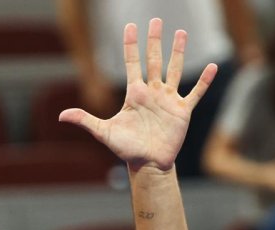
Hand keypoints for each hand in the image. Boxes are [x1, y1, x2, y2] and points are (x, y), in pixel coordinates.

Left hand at [59, 20, 216, 171]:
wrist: (147, 164)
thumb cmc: (126, 149)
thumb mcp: (104, 132)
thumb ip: (85, 120)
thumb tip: (61, 116)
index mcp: (135, 94)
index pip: (132, 63)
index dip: (131, 45)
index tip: (130, 26)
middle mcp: (152, 93)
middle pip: (154, 60)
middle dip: (154, 40)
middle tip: (156, 20)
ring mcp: (168, 100)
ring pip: (174, 70)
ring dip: (178, 52)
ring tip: (181, 32)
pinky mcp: (182, 111)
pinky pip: (196, 93)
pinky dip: (204, 80)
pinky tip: (213, 66)